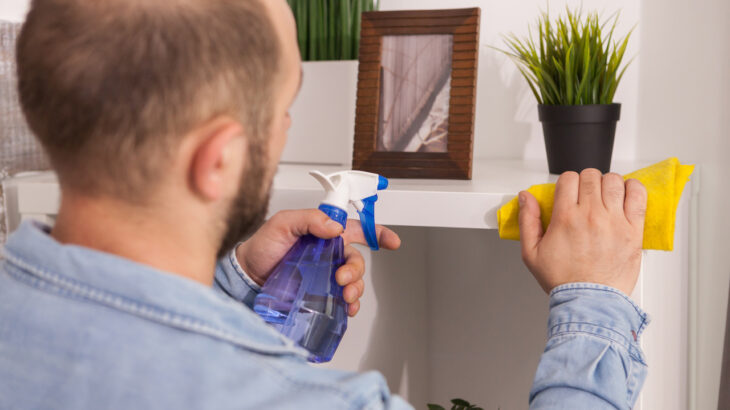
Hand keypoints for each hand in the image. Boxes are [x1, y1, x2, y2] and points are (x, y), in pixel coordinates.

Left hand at [235, 209, 400, 315]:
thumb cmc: (263, 247)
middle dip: (356, 270)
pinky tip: (347, 308)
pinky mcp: (320, 294)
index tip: (392, 242)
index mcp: (324, 234)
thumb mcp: (283, 224)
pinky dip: (350, 305)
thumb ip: (309, 219)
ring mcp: (325, 276)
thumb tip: (333, 227)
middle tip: (342, 277)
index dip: (377, 234)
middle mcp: (328, 254)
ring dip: (355, 288)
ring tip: (345, 295)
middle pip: (357, 260)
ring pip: (353, 281)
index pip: (357, 230)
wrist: (246, 276)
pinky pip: (342, 301)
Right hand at [518, 169, 646, 294]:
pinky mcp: (633, 229)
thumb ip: (527, 221)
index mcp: (566, 218)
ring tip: (604, 196)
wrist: (589, 301)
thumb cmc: (563, 280)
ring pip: (613, 180)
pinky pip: (638, 195)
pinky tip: (625, 194)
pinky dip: (633, 188)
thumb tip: (526, 198)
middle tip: (585, 196)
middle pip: (591, 176)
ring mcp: (614, 221)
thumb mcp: (531, 253)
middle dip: (585, 182)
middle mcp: (591, 215)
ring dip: (607, 184)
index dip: (567, 182)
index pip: (568, 178)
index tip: (568, 192)